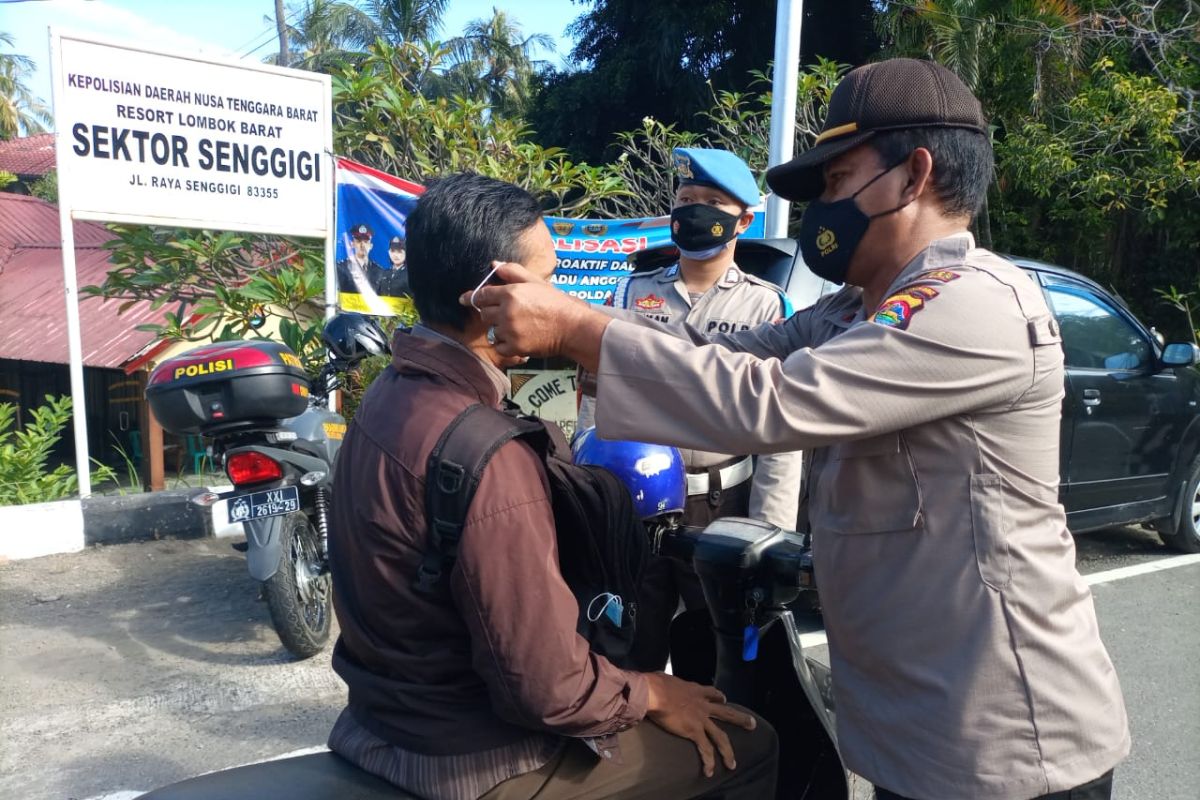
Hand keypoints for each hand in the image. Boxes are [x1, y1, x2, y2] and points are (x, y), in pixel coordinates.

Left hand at [461, 262, 609, 367]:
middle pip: (484, 314)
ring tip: (519, 326)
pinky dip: (505, 345)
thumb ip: (512, 272)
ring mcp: (510, 330)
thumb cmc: (556, 302)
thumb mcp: (535, 282)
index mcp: (510, 293)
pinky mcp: (515, 347)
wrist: (572, 327)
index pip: (482, 295)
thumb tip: (494, 265)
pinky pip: (499, 347)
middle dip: (492, 313)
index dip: (471, 297)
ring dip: (501, 329)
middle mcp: (506, 311)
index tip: (463, 299)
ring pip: (493, 330)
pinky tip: (518, 339)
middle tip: (508, 314)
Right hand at [644, 672, 756, 777]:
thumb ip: (666, 682)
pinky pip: (705, 748)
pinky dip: (708, 761)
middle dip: (740, 719)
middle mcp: (702, 705)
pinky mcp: (694, 731)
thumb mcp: (665, 679)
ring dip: (728, 751)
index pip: (711, 692)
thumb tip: (657, 682)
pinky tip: (710, 771)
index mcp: (695, 690)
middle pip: (726, 712)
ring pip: (720, 736)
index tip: (724, 699)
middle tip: (751, 723)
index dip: (719, 697)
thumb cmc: (655, 684)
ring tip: (733, 763)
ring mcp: (700, 719)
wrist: (656, 693)